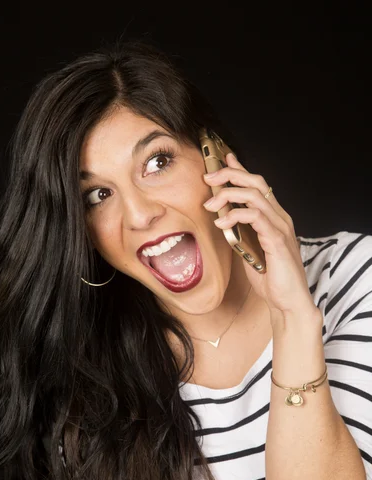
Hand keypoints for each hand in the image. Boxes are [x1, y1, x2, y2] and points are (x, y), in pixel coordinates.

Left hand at [203, 153, 317, 318]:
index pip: (258, 185)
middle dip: (230, 175)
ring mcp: (281, 227)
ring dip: (228, 195)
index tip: (222, 160)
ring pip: (255, 196)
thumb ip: (240, 232)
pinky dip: (236, 216)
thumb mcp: (249, 250)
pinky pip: (256, 218)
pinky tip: (222, 223)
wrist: (287, 302)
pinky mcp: (277, 240)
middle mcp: (280, 218)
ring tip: (210, 204)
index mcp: (274, 218)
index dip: (240, 170)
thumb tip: (223, 219)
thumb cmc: (270, 278)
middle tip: (209, 178)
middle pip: (256, 183)